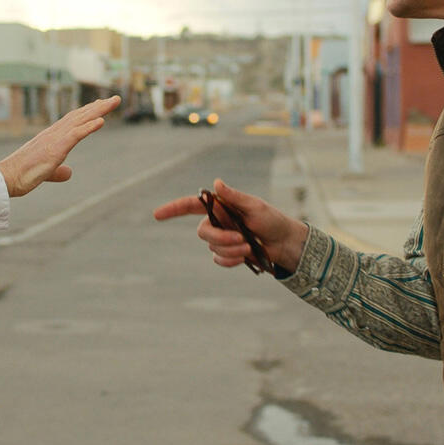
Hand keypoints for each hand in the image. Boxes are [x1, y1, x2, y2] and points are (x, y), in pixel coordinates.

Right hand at [0, 96, 119, 196]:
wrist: (7, 177)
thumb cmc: (22, 175)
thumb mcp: (46, 173)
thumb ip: (58, 172)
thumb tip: (69, 173)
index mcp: (51, 138)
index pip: (72, 121)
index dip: (87, 112)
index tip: (99, 105)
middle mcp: (53, 134)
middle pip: (80, 116)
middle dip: (98, 107)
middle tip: (115, 99)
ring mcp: (54, 139)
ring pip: (80, 120)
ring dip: (99, 111)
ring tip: (114, 102)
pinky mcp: (55, 149)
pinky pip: (75, 135)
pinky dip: (89, 127)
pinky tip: (102, 121)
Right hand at [152, 178, 308, 270]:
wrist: (286, 244)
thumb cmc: (273, 220)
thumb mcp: (255, 206)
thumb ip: (234, 197)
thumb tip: (215, 184)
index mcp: (221, 206)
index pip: (191, 206)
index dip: (173, 209)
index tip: (157, 215)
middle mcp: (219, 221)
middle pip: (202, 232)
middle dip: (219, 238)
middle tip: (241, 240)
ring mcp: (223, 238)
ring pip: (212, 248)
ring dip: (230, 250)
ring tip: (249, 248)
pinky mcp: (229, 254)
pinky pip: (219, 260)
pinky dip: (231, 261)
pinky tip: (245, 257)